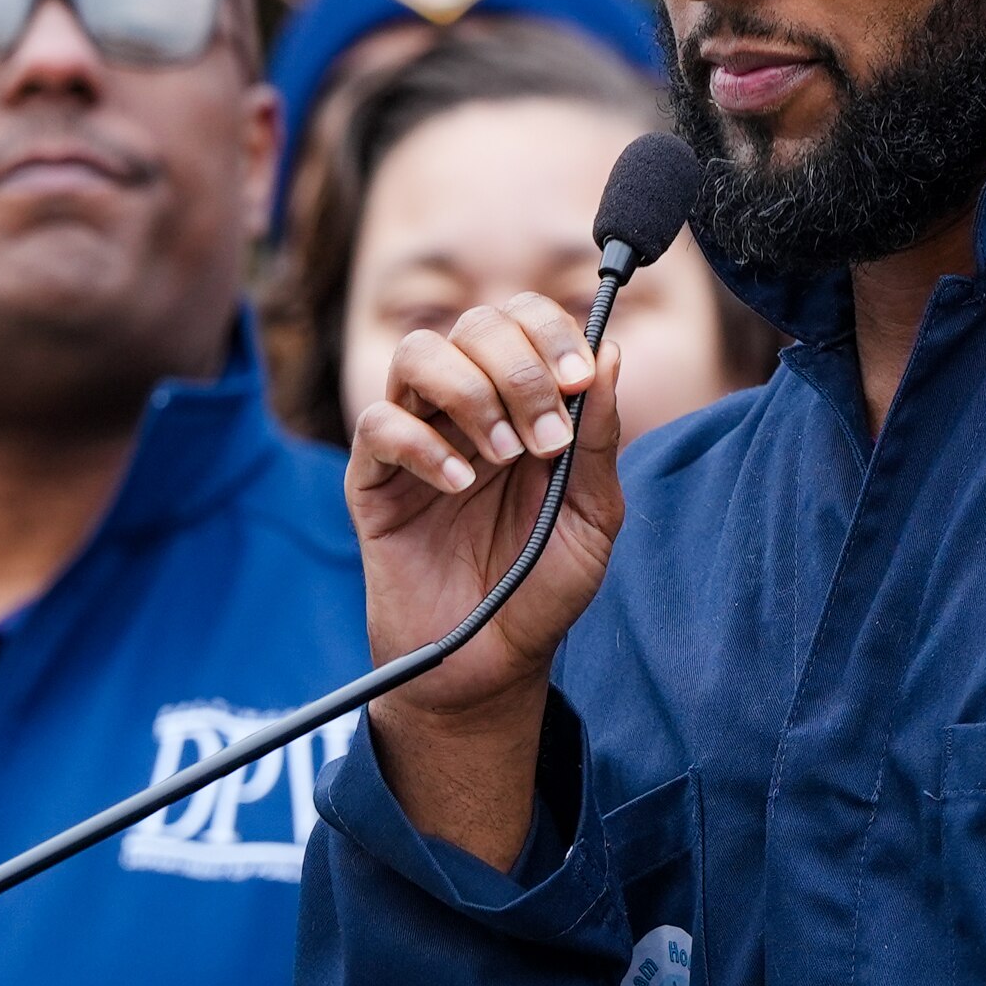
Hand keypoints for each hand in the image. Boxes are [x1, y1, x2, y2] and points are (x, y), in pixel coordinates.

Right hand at [347, 295, 629, 862]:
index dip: (552, 331)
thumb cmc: (542, 588)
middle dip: (520, 370)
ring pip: (418, 354)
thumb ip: (601, 436)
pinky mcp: (372, 481)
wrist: (491, 666)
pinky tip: (459, 486)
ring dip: (470, 393)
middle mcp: (466, 408)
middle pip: (474, 323)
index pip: (524, 319)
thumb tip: (613, 351)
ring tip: (503, 458)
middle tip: (547, 442)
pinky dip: (423, 444)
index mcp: (523, 404)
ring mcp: (416, 439)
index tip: (581, 378)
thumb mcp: (594, 515)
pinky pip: (378, 426)